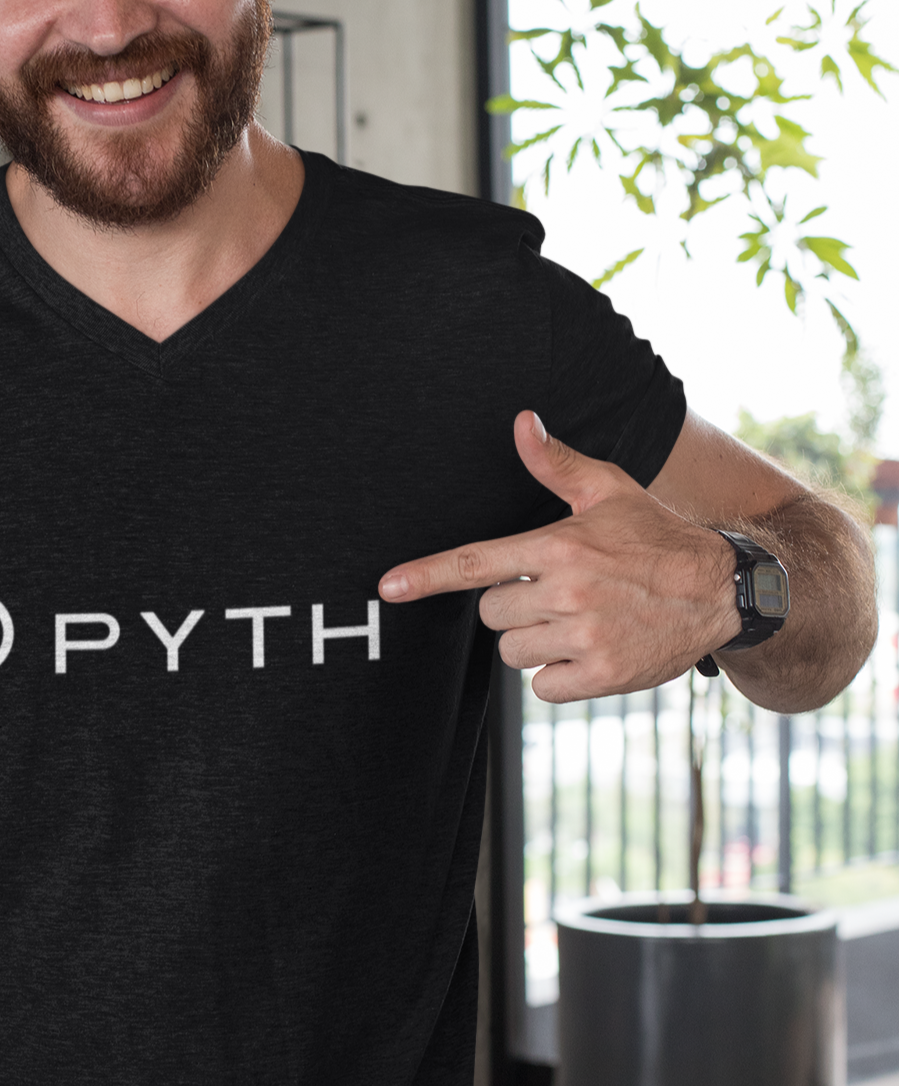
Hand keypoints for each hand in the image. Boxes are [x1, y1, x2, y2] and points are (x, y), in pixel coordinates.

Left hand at [378, 411, 738, 701]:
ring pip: (513, 652)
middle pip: (490, 614)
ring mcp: (585, 636)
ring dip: (534, 641)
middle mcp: (566, 593)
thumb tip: (521, 422)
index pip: (475, 563)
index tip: (388, 588)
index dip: (426, 576)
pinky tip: (588, 650)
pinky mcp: (604, 675)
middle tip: (554, 593)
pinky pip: (543, 687)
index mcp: (557, 547)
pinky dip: (558, 676)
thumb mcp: (608, 490)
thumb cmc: (655, 536)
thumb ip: (555, 463)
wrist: (722, 590)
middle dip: (512, 606)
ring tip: (576, 620)